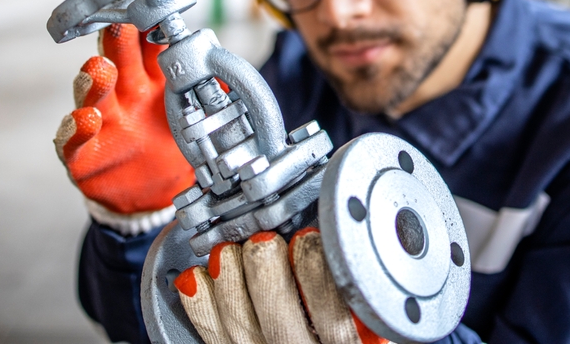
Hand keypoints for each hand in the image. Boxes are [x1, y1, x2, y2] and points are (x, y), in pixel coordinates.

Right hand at [54, 23, 193, 229]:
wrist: (151, 196)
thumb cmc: (170, 148)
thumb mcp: (194, 120)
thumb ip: (209, 97)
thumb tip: (231, 79)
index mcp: (152, 83)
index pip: (148, 48)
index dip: (148, 30)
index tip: (151, 13)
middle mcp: (124, 96)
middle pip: (117, 60)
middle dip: (116, 42)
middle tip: (119, 28)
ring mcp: (102, 122)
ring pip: (92, 93)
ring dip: (93, 79)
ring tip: (99, 69)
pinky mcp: (84, 153)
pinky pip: (73, 139)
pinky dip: (76, 128)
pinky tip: (86, 120)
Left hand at [176, 228, 386, 343]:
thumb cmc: (346, 331)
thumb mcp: (371, 316)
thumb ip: (363, 285)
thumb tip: (350, 235)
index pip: (336, 320)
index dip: (318, 279)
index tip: (309, 239)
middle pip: (280, 325)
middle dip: (266, 276)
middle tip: (262, 242)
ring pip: (241, 331)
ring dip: (229, 285)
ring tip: (228, 251)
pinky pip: (214, 339)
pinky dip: (202, 307)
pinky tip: (198, 280)